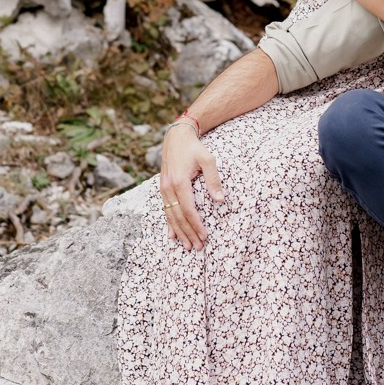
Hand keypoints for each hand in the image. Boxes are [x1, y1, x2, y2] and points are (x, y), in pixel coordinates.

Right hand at [158, 123, 222, 251]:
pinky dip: (169, 224)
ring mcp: (163, 189)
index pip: (189, 210)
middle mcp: (168, 188)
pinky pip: (165, 210)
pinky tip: (172, 235)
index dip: (196, 225)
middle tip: (197, 247)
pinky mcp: (162, 188)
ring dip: (179, 232)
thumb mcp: (208, 160)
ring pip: (170, 216)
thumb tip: (220, 201)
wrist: (176, 137)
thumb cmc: (194, 148)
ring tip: (187, 246)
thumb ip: (214, 180)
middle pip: (178, 217)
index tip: (204, 236)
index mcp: (179, 182)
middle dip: (188, 233)